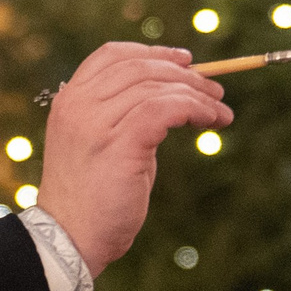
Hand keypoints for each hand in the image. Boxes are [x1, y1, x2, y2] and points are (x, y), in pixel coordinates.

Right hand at [35, 42, 231, 272]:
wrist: (71, 238)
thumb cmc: (91, 198)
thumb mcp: (101, 145)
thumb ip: (124, 117)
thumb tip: (173, 98)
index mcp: (70, 101)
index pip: (110, 55)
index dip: (152, 52)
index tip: (185, 59)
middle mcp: (79, 105)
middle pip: (140, 67)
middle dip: (185, 74)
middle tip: (216, 89)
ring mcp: (97, 122)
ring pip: (158, 87)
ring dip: (199, 95)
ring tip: (221, 112)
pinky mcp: (121, 142)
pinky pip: (167, 109)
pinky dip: (195, 109)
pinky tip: (210, 121)